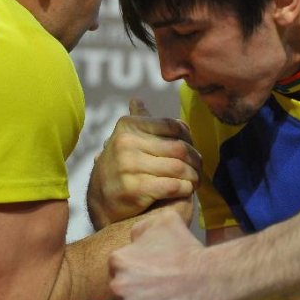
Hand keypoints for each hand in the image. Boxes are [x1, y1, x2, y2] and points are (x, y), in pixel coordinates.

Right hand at [87, 98, 200, 228]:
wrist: (101, 200)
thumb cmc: (119, 166)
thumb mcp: (124, 139)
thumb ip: (138, 121)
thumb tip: (137, 100)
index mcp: (128, 126)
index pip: (172, 125)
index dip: (189, 137)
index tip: (192, 148)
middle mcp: (126, 143)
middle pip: (179, 148)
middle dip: (195, 160)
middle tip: (199, 168)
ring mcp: (129, 166)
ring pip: (179, 168)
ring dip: (193, 176)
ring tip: (195, 181)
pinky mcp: (135, 189)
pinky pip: (173, 186)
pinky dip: (185, 189)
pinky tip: (186, 190)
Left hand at [109, 210, 216, 299]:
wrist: (211, 279)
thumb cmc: (189, 249)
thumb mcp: (165, 221)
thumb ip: (142, 228)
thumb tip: (134, 238)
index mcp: (119, 260)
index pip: (118, 270)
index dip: (136, 273)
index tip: (152, 275)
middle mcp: (118, 285)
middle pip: (120, 292)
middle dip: (135, 292)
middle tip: (159, 291)